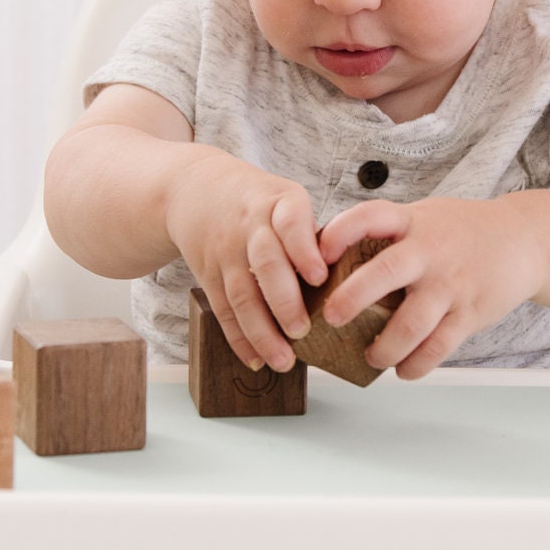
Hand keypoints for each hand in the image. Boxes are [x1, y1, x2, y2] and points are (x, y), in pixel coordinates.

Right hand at [164, 148, 326, 371]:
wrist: (197, 190)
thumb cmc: (258, 201)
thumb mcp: (286, 200)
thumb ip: (312, 235)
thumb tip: (352, 281)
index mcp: (278, 203)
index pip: (291, 223)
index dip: (305, 251)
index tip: (321, 278)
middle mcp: (250, 226)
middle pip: (265, 264)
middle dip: (284, 302)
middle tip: (302, 332)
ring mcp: (226, 252)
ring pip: (242, 294)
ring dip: (262, 332)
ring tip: (283, 360)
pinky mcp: (208, 274)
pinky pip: (223, 309)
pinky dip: (239, 338)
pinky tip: (256, 358)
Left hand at [317, 197, 546, 380]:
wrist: (525, 240)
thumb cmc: (463, 231)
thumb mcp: (424, 218)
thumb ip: (387, 235)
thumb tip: (331, 262)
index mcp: (412, 222)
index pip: (368, 217)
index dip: (338, 234)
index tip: (319, 254)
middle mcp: (431, 251)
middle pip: (384, 273)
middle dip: (351, 299)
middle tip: (332, 318)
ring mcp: (451, 284)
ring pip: (411, 324)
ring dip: (384, 348)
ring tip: (372, 356)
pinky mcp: (471, 313)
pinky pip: (438, 347)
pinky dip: (416, 364)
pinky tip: (404, 368)